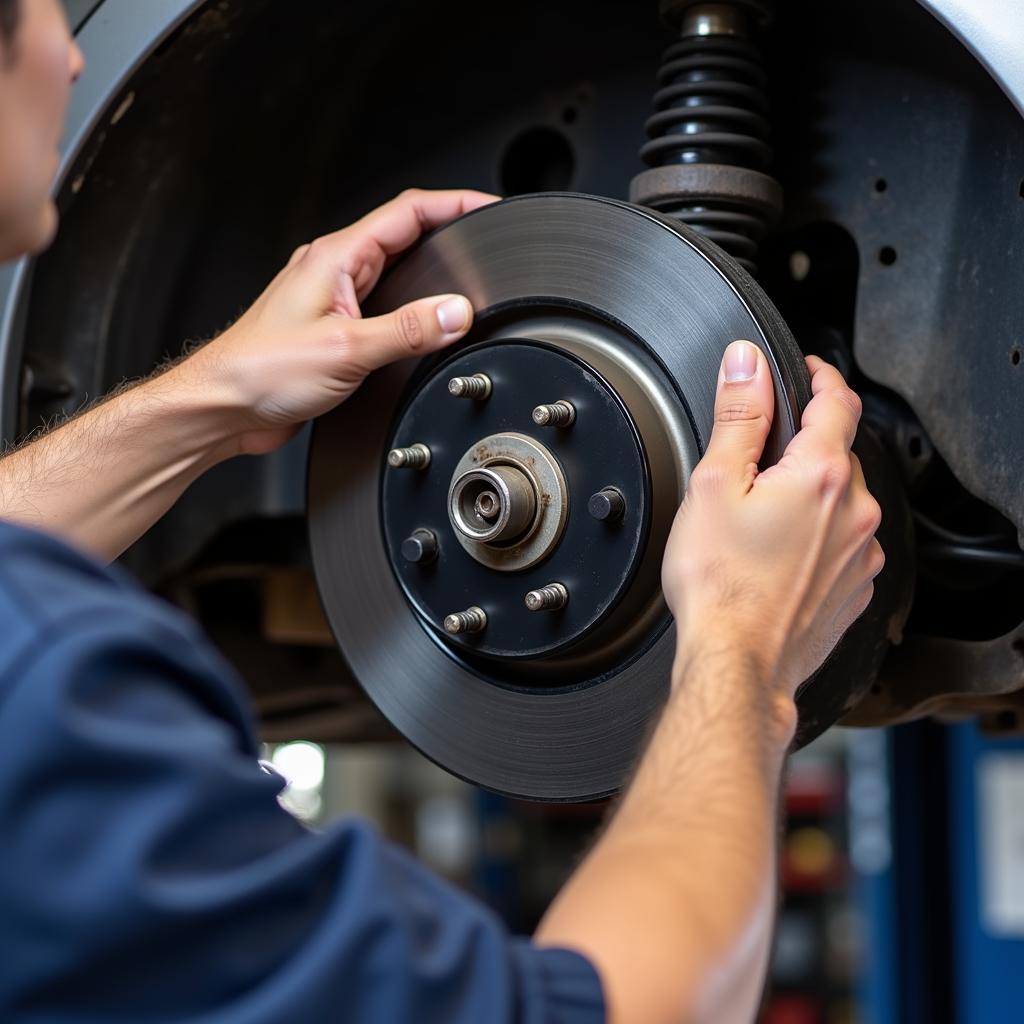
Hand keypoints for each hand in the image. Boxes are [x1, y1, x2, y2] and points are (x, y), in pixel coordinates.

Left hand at [178, 188, 498, 453]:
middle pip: (404, 237)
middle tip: (486, 240)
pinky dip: (410, 309)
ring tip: (464, 276)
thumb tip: (456, 313)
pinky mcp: (332, 330)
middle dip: (449, 235)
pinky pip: (382, 307)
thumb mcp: (346, 349)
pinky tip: (421, 326)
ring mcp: (332, 299)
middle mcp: (333, 271)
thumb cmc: (259, 371)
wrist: (222, 408)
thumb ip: (406, 330)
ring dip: (429, 273)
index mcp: (335, 258)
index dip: (455, 204)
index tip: (490, 207)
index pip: (408, 213)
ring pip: (393, 272)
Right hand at [662, 340, 883, 707]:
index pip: (836, 400)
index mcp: (822, 476)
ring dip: (812, 495)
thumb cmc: (722, 584)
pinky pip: (844, 545)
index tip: (805, 373)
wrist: (739, 661)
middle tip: (757, 464)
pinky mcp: (856, 588)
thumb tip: (747, 364)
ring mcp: (861, 555)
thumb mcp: (715, 484)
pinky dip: (819, 537)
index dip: (818, 377)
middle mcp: (856, 512)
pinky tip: (778, 556)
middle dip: (803, 446)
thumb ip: (738, 416)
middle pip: (837, 453)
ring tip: (761, 520)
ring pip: (842, 501)